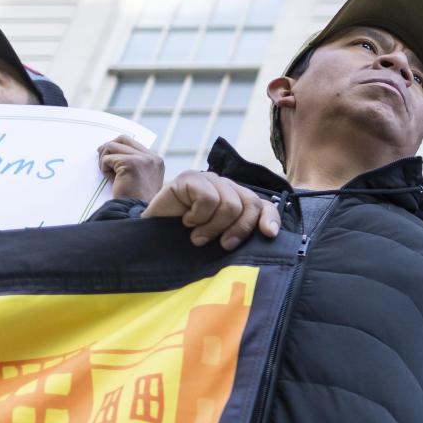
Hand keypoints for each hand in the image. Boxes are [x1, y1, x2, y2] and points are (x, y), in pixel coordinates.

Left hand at [97, 135, 164, 202]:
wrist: (136, 214)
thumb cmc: (134, 199)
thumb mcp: (139, 177)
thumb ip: (133, 162)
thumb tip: (111, 148)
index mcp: (156, 160)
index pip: (131, 142)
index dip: (116, 148)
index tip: (108, 159)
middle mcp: (152, 157)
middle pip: (122, 138)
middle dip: (108, 148)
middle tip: (102, 161)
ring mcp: (143, 159)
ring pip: (111, 146)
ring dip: (105, 160)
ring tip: (110, 175)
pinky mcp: (131, 163)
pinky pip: (107, 158)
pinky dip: (104, 169)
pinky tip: (111, 180)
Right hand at [142, 171, 280, 249]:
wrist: (152, 240)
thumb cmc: (187, 242)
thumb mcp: (220, 242)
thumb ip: (241, 235)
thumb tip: (270, 234)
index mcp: (237, 200)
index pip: (263, 204)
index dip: (270, 218)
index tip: (269, 234)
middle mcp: (226, 187)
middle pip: (249, 204)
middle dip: (239, 230)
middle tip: (224, 245)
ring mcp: (208, 180)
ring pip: (230, 205)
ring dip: (213, 227)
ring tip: (198, 236)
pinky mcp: (190, 177)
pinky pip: (208, 199)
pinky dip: (198, 217)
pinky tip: (186, 221)